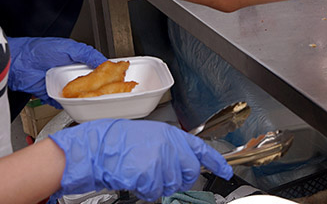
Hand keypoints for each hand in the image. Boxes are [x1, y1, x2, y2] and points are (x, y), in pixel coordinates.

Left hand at [6, 37, 105, 107]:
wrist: (19, 63)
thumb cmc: (40, 50)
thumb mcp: (68, 47)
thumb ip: (87, 53)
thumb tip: (103, 61)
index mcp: (76, 59)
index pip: (95, 67)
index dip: (105, 72)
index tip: (116, 78)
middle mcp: (70, 72)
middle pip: (89, 83)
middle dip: (97, 88)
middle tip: (108, 93)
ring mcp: (62, 85)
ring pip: (78, 94)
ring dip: (84, 98)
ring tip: (95, 100)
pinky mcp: (52, 95)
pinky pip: (64, 103)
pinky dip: (69, 105)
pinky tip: (76, 106)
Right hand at [49, 119, 230, 200]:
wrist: (100, 147)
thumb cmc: (122, 142)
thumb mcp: (153, 136)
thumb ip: (172, 147)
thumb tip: (184, 162)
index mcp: (173, 135)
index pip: (202, 149)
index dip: (217, 162)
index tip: (226, 172)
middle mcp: (170, 146)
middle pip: (190, 173)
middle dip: (180, 178)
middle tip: (163, 175)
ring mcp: (161, 160)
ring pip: (172, 185)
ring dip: (159, 184)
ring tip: (143, 171)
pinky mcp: (150, 174)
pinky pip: (155, 192)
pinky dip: (145, 190)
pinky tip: (136, 178)